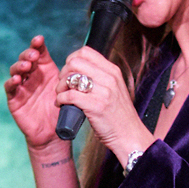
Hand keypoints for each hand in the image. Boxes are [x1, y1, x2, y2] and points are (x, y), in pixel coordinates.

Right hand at [5, 35, 62, 149]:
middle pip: (25, 58)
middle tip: (34, 55)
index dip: (37, 45)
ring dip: (19, 66)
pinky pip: (10, 88)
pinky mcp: (14, 99)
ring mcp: (21, 87)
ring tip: (26, 66)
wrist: (54, 133)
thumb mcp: (68, 90)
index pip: (38, 53)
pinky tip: (17, 80)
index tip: (39, 39)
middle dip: (28, 54)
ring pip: (16, 70)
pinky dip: (11, 82)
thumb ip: (70, 76)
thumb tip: (80, 60)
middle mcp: (31, 76)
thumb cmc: (62, 110)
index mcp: (44, 70)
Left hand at [57, 46, 152, 167]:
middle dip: (63, 73)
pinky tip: (61, 105)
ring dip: (60, 86)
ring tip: (60, 96)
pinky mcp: (96, 106)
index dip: (71, 60)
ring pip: (70, 77)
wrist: (129, 135)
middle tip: (63, 86)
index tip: (69, 72)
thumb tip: (80, 70)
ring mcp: (104, 92)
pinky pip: (69, 96)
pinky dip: (60, 100)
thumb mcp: (115, 89)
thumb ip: (101, 78)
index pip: (85, 52)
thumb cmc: (119, 116)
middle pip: (75, 62)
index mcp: (113, 71)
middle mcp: (109, 78)